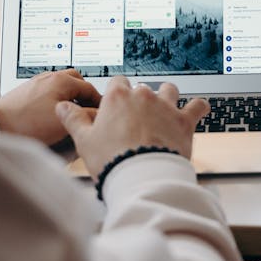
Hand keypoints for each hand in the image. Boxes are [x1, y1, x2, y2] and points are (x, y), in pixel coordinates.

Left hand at [0, 69, 100, 147]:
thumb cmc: (26, 123)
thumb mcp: (63, 123)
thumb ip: (86, 117)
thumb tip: (99, 114)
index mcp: (62, 80)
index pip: (90, 87)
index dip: (99, 102)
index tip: (103, 112)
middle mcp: (50, 77)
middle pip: (76, 80)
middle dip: (84, 94)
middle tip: (88, 109)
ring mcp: (37, 83)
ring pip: (62, 86)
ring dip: (70, 96)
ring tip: (71, 112)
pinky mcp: (27, 92)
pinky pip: (49, 91)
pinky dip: (56, 99)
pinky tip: (53, 114)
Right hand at [55, 77, 209, 180]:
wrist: (141, 177)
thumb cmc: (111, 160)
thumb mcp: (84, 141)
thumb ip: (73, 120)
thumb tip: (62, 106)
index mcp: (118, 98)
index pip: (117, 83)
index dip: (116, 94)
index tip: (116, 105)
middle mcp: (143, 96)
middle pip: (142, 88)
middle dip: (139, 99)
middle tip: (136, 117)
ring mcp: (165, 107)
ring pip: (169, 90)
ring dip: (167, 96)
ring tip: (164, 108)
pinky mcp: (184, 121)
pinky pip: (198, 106)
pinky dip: (199, 107)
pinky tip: (199, 109)